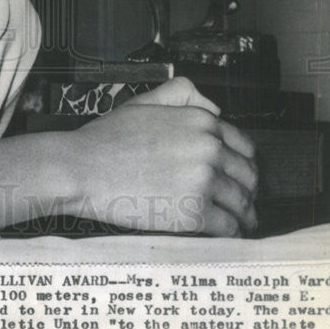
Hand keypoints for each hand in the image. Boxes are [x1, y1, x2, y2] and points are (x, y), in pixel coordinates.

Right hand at [66, 78, 257, 236]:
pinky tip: (227, 234)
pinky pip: (228, 227)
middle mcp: (209, 148)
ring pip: (242, 202)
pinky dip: (232, 232)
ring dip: (245, 214)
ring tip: (240, 222)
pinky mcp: (193, 214)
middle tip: (243, 201)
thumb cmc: (107, 138)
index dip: (244, 163)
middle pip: (248, 175)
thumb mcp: (145, 101)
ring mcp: (203, 181)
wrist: (81, 168)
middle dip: (248, 189)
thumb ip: (182, 94)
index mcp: (200, 121)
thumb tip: (214, 107)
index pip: (243, 145)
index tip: (240, 176)